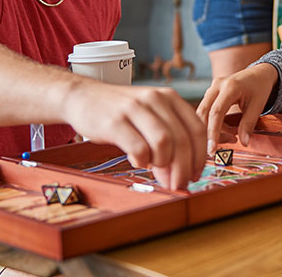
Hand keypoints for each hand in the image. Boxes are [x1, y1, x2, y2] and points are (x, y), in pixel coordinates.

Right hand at [63, 80, 205, 189]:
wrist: (82, 96)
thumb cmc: (120, 111)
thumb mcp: (149, 115)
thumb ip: (168, 140)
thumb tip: (179, 175)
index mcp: (169, 97)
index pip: (196, 129)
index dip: (200, 156)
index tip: (196, 175)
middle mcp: (155, 99)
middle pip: (182, 140)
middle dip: (183, 169)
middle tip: (177, 186)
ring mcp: (135, 108)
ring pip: (164, 144)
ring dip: (162, 164)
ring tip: (154, 168)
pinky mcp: (114, 122)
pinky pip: (138, 148)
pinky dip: (142, 161)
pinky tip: (137, 161)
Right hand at [197, 64, 278, 153]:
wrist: (258, 74)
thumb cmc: (259, 88)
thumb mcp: (258, 105)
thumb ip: (249, 124)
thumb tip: (244, 143)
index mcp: (230, 86)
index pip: (216, 112)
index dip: (213, 132)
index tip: (212, 149)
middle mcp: (217, 85)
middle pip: (204, 113)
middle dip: (208, 133)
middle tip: (217, 150)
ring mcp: (212, 88)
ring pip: (203, 113)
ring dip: (213, 129)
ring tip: (231, 137)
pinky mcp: (211, 93)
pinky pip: (206, 111)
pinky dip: (214, 123)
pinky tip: (226, 130)